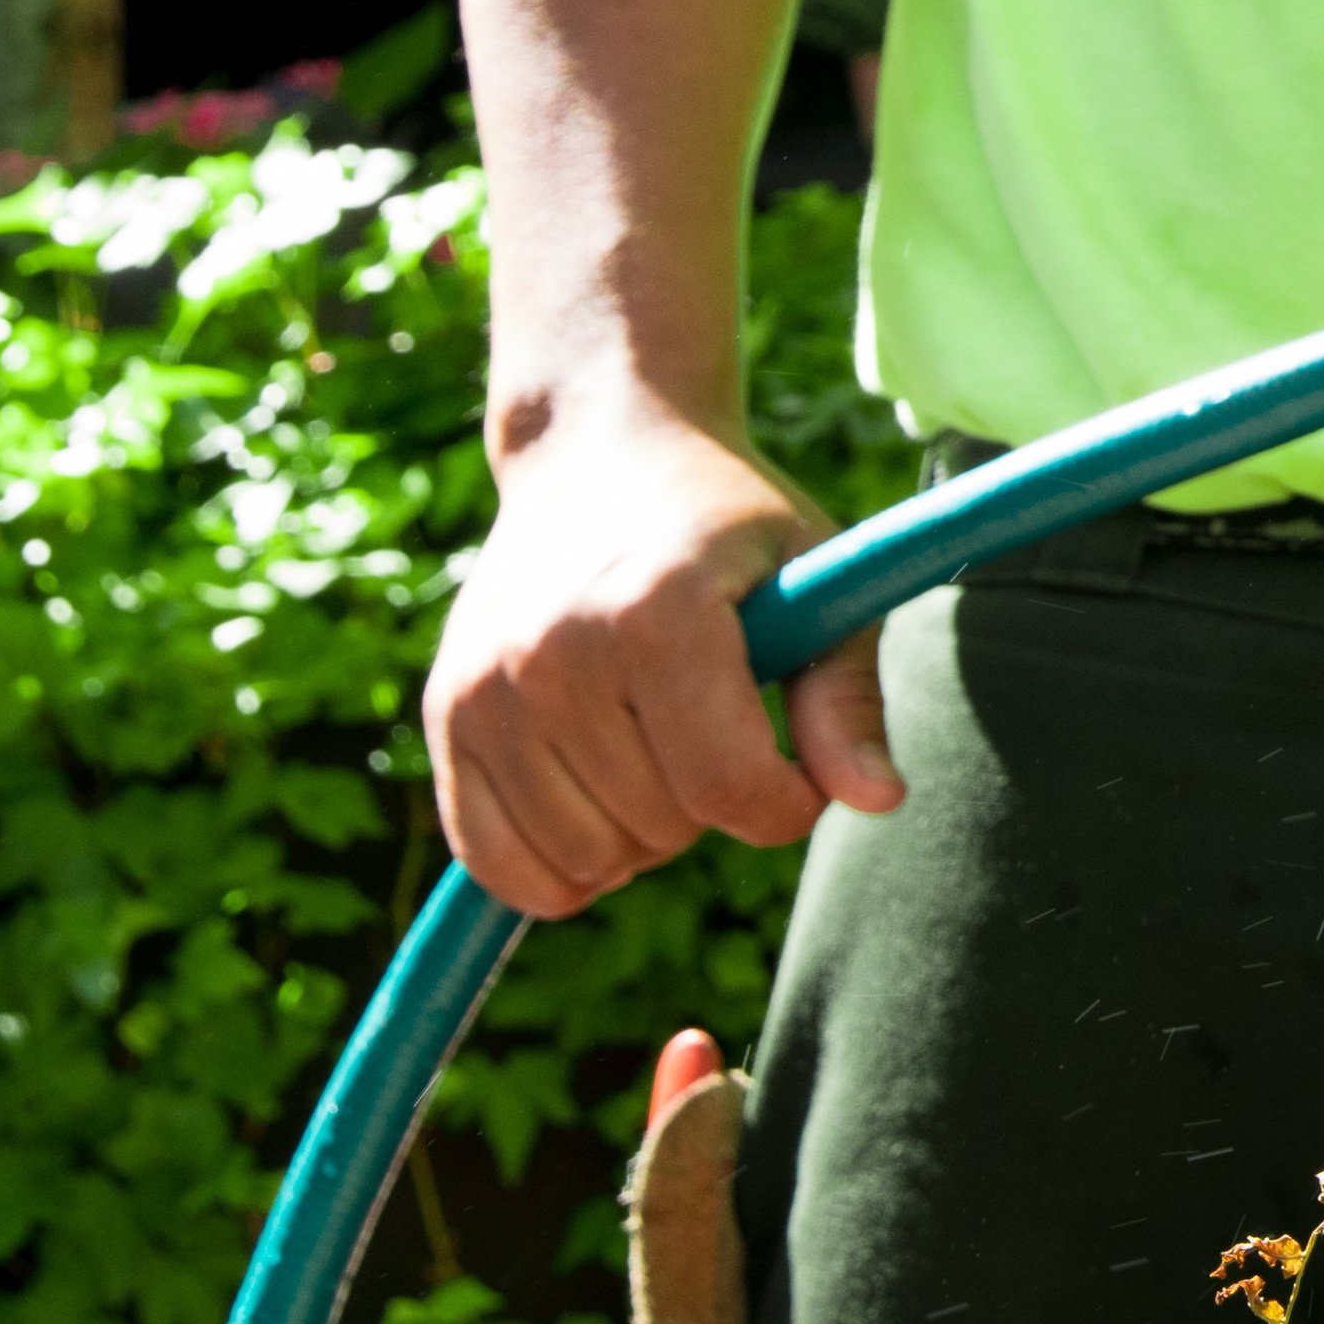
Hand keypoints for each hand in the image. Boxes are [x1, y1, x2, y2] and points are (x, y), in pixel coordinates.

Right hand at [426, 392, 898, 915]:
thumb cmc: (729, 523)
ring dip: (641, 837)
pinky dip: (555, 869)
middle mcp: (555, 652)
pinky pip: (493, 859)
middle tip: (720, 727)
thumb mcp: (814, 579)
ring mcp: (486, 687)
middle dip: (715, 806)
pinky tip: (597, 810)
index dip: (786, 807)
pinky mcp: (445, 715)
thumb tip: (878, 801)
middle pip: (662, 826)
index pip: (728, 784)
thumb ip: (846, 697)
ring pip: (584, 858)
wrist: (599, 454)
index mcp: (658, 610)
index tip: (799, 773)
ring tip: (659, 750)